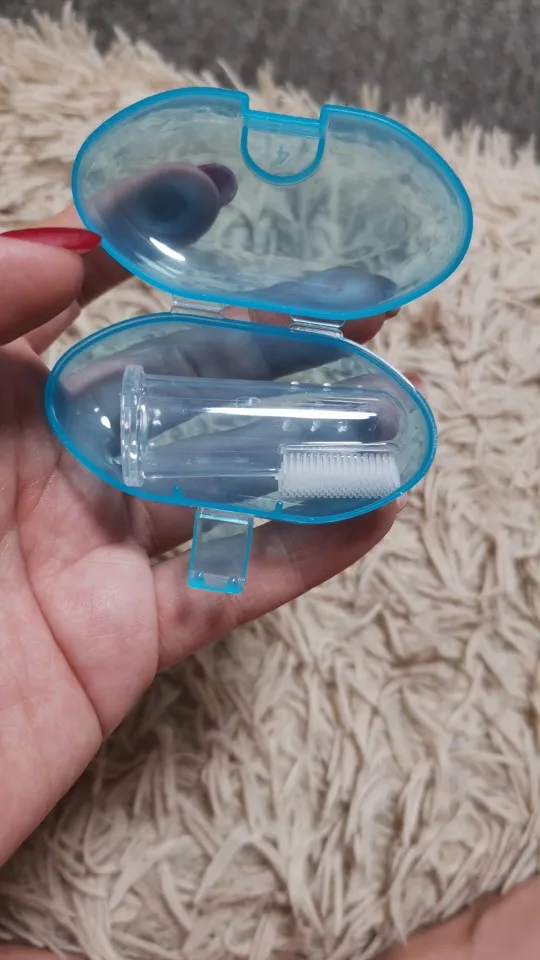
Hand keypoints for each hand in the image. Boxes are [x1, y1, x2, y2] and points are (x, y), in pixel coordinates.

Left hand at [0, 208, 399, 866]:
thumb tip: (75, 248)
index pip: (83, 305)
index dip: (149, 245)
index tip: (215, 196)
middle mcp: (50, 465)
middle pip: (180, 388)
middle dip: (266, 342)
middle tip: (352, 305)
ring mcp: (94, 551)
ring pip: (220, 485)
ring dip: (305, 446)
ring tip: (384, 405)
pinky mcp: (122, 640)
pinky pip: (229, 590)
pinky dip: (304, 554)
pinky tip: (369, 511)